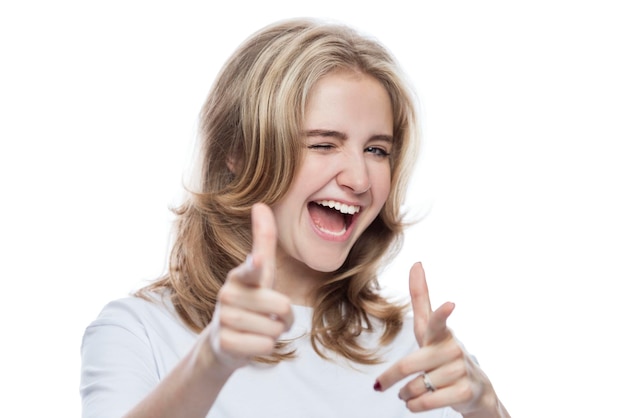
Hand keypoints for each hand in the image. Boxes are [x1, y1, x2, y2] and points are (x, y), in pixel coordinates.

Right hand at [203, 203, 293, 369]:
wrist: (223, 341)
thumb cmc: (250, 301)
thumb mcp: (260, 273)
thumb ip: (263, 241)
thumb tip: (260, 204)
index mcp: (240, 275)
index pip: (252, 268)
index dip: (256, 265)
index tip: (259, 260)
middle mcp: (228, 294)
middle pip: (282, 306)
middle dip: (284, 317)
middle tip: (268, 316)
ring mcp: (223, 319)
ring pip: (275, 329)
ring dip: (274, 333)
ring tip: (258, 329)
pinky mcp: (224, 343)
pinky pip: (266, 347)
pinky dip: (265, 348)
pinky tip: (250, 343)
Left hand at [375, 262, 496, 414]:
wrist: (476, 390)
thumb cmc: (443, 352)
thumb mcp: (429, 328)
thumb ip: (421, 297)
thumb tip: (416, 262)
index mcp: (440, 333)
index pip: (438, 320)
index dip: (443, 313)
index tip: (449, 304)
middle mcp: (452, 349)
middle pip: (409, 365)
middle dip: (391, 378)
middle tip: (382, 385)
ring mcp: (460, 370)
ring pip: (415, 386)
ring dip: (405, 394)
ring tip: (409, 393)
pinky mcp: (464, 391)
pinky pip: (425, 402)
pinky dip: (414, 405)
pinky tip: (415, 403)